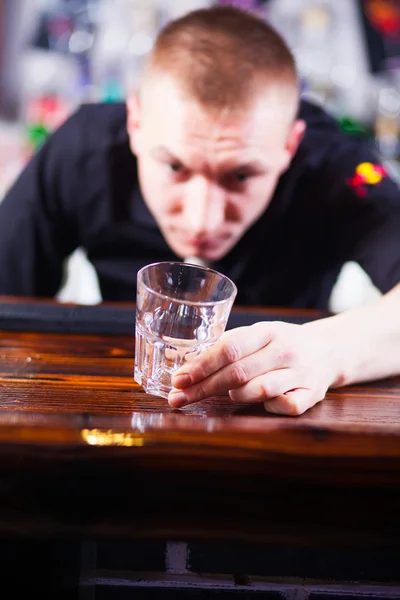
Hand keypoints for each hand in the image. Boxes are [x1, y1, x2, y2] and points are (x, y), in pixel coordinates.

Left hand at [168, 320, 339, 414]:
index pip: (230, 348)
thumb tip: (182, 360)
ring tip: (226, 394)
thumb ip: (225, 346)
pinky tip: (263, 402)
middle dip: (204, 388)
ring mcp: (301, 372)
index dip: (201, 366)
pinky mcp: (314, 393)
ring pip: (260, 390)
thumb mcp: (256, 335)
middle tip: (178, 399)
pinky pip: (284, 407)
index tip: (178, 379)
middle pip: (239, 373)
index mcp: (267, 331)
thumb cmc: (280, 343)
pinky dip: (269, 407)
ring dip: (235, 396)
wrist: (329, 349)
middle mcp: (285, 350)